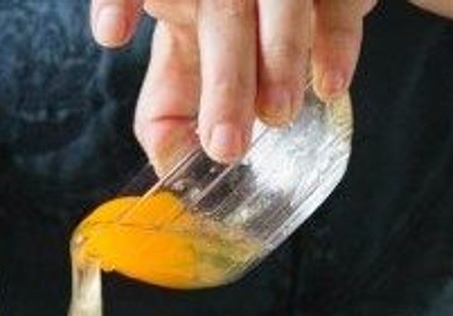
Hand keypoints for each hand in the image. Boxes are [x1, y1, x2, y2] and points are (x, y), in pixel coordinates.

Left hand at [89, 0, 375, 165]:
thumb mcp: (188, 60)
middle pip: (224, 15)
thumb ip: (166, 110)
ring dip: (281, 58)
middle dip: (226, 81)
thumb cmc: (233, 29)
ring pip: (284, 4)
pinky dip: (337, 43)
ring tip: (280, 116)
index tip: (111, 33)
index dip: (121, 0)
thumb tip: (166, 163)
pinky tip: (331, 83)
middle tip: (226, 146)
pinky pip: (341, 5)